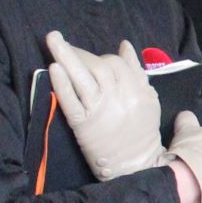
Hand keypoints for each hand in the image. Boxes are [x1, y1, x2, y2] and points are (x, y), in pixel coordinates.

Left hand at [45, 33, 163, 179]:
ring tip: (52, 38)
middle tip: (63, 45)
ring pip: (83, 78)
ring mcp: (99, 110)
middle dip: (80, 53)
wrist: (135, 164)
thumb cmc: (141, 131)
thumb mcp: (148, 98)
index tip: (91, 60)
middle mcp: (119, 97)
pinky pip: (71, 101)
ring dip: (66, 56)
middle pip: (99, 67)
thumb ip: (137, 72)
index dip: (101, 57)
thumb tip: (125, 46)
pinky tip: (54, 69)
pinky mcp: (83, 124)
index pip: (116, 63)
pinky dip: (62, 84)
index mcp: (136, 90)